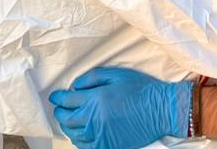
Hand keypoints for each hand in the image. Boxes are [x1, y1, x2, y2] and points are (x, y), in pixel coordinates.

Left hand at [49, 67, 190, 148]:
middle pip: (67, 120)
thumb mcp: (116, 75)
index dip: (58, 98)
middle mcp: (95, 120)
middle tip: (59, 109)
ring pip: (74, 135)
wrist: (161, 110)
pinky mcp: (109, 146)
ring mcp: (102, 136)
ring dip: (68, 127)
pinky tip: (79, 135)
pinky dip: (79, 141)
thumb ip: (92, 78)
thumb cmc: (141, 89)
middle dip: (60, 113)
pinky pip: (87, 147)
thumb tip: (75, 86)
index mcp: (95, 100)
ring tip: (68, 121)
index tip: (55, 97)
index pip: (67, 101)